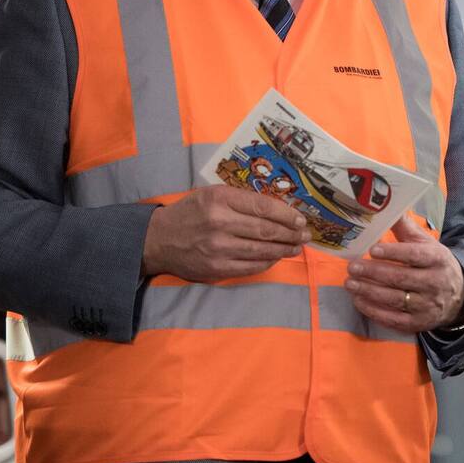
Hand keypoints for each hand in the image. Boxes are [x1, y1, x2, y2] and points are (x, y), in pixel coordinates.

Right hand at [142, 185, 309, 281]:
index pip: (263, 207)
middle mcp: (220, 222)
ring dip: (284, 250)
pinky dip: (267, 263)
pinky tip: (276, 258)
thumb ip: (242, 199)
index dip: (287, 214)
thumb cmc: (191, 212)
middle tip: (305, 235)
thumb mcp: (213, 194)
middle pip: (266, 230)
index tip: (300, 219)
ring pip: (261, 250)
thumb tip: (279, 210)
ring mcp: (218, 248)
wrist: (158, 239)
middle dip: (291, 234)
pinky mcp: (216, 268)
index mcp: (220, 199)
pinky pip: (250, 267)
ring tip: (296, 247)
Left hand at [345, 214, 463, 333]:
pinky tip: (358, 301)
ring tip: (349, 283)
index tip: (372, 250)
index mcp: (437, 259)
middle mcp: (434, 283)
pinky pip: (393, 319)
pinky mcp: (418, 323)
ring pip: (394, 299)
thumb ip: (407, 229)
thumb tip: (387, 208)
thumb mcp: (427, 244)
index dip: (393, 253)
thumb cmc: (436, 264)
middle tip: (352, 267)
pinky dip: (373, 311)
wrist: (460, 296)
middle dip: (373, 273)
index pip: (414, 256)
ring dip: (368, 292)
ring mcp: (426, 306)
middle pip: (400, 278)